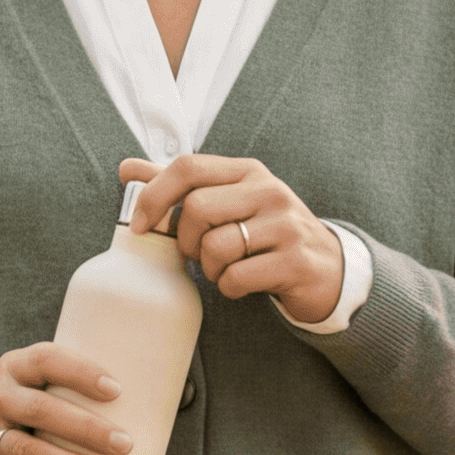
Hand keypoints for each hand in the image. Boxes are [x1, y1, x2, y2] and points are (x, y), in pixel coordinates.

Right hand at [0, 340, 132, 454]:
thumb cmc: (15, 403)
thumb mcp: (28, 380)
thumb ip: (66, 384)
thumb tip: (141, 402)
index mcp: (13, 368)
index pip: (45, 361)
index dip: (80, 373)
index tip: (116, 391)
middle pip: (40, 411)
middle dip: (86, 429)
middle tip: (125, 445)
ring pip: (28, 451)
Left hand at [120, 154, 343, 328]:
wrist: (327, 268)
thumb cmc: (267, 233)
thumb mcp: (230, 201)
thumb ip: (180, 185)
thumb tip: (127, 168)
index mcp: (247, 172)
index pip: (188, 167)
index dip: (155, 195)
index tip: (141, 225)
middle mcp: (268, 191)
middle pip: (197, 208)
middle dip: (187, 240)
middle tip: (200, 253)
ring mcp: (285, 225)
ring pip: (216, 246)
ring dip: (210, 268)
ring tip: (225, 268)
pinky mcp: (294, 261)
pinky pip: (236, 278)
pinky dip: (229, 287)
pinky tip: (243, 283)